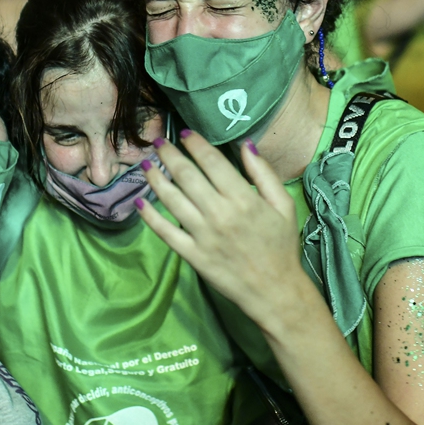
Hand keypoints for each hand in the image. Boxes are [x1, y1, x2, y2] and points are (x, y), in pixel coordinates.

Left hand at [137, 134, 305, 326]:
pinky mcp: (192, 255)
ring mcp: (202, 235)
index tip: (184, 133)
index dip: (195, 144)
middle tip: (158, 142)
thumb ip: (264, 174)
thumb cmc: (281, 246)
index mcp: (242, 198)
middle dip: (170, 155)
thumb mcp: (283, 205)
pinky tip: (140, 202)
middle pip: (187, 176)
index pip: (212, 162)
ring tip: (146, 164)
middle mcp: (219, 213)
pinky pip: (166, 232)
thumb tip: (246, 144)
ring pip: (172, 200)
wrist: (275, 291)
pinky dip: (150, 217)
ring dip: (156, 179)